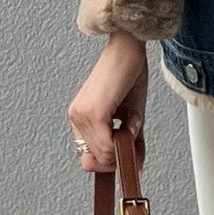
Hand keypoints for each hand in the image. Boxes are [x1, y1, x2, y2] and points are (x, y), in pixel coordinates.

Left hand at [69, 32, 147, 173]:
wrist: (127, 48)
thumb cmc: (128, 75)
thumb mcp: (132, 115)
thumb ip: (131, 141)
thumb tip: (136, 167)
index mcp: (81, 118)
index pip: (87, 158)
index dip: (107, 162)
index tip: (125, 155)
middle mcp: (77, 117)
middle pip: (94, 162)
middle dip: (116, 159)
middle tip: (132, 141)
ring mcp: (82, 115)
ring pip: (102, 156)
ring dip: (123, 148)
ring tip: (131, 125)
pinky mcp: (94, 112)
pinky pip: (107, 146)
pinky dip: (124, 141)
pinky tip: (130, 122)